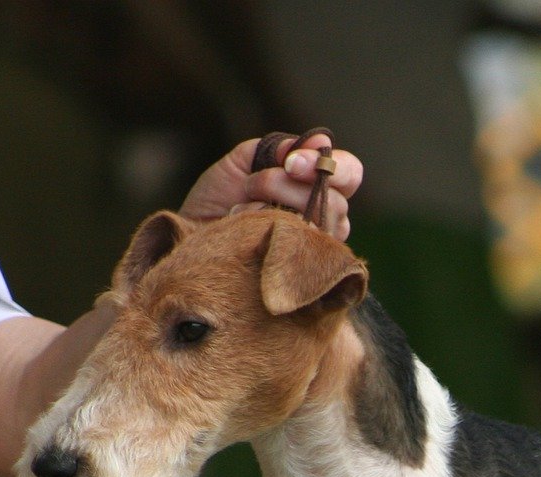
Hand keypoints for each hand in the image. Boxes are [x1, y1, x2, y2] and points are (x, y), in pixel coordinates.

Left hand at [179, 137, 364, 238]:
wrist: (190, 237)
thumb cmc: (219, 200)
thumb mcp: (244, 162)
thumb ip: (279, 149)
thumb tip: (320, 139)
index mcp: (317, 189)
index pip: (350, 174)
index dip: (332, 165)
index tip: (292, 161)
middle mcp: (325, 220)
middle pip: (337, 201)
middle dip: (287, 186)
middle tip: (254, 183)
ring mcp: (315, 249)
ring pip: (320, 225)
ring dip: (275, 207)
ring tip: (241, 208)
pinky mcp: (299, 273)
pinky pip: (301, 248)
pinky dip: (267, 231)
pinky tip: (245, 230)